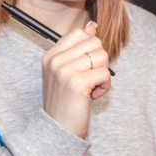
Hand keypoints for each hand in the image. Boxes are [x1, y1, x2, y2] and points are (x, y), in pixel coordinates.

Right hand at [40, 22, 111, 138]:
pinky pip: (105, 73)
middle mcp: (55, 60)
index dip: (90, 49)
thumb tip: (92, 26)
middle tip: (88, 79)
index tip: (84, 67)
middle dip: (99, 61)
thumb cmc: (65, 102)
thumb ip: (78, 48)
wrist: (58, 129)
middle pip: (94, 43)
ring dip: (102, 74)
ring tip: (90, 87)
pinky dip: (104, 86)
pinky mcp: (77, 82)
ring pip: (102, 56)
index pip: (79, 33)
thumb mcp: (68, 71)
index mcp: (51, 55)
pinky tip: (92, 95)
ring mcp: (65, 70)